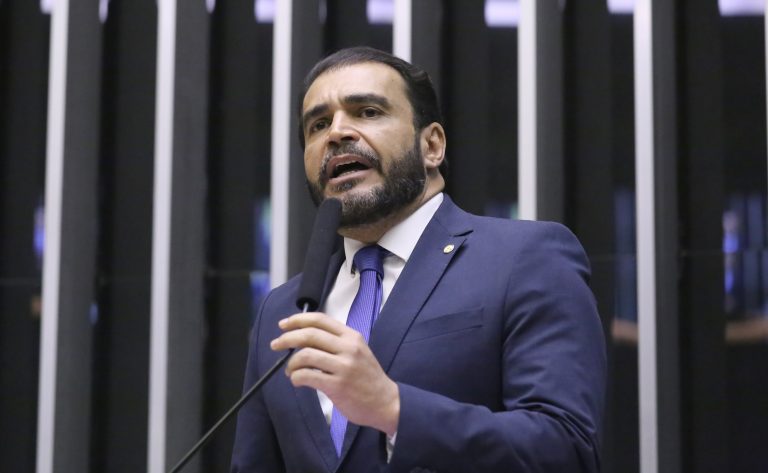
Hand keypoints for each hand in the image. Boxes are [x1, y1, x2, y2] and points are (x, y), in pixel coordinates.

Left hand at [270, 312, 399, 435]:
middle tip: (276, 344)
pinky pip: (307, 376)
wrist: (386, 402)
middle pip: (310, 335)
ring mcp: (343, 367)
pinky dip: (296, 378)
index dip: (298, 320)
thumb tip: (303, 339)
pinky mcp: (337, 386)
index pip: (320, 319)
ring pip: (306, 355)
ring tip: (289, 370)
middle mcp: (348, 348)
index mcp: (351, 336)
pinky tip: (297, 381)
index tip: (284, 325)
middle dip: (287, 338)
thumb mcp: (358, 351)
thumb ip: (336, 343)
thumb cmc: (367, 378)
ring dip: (291, 363)